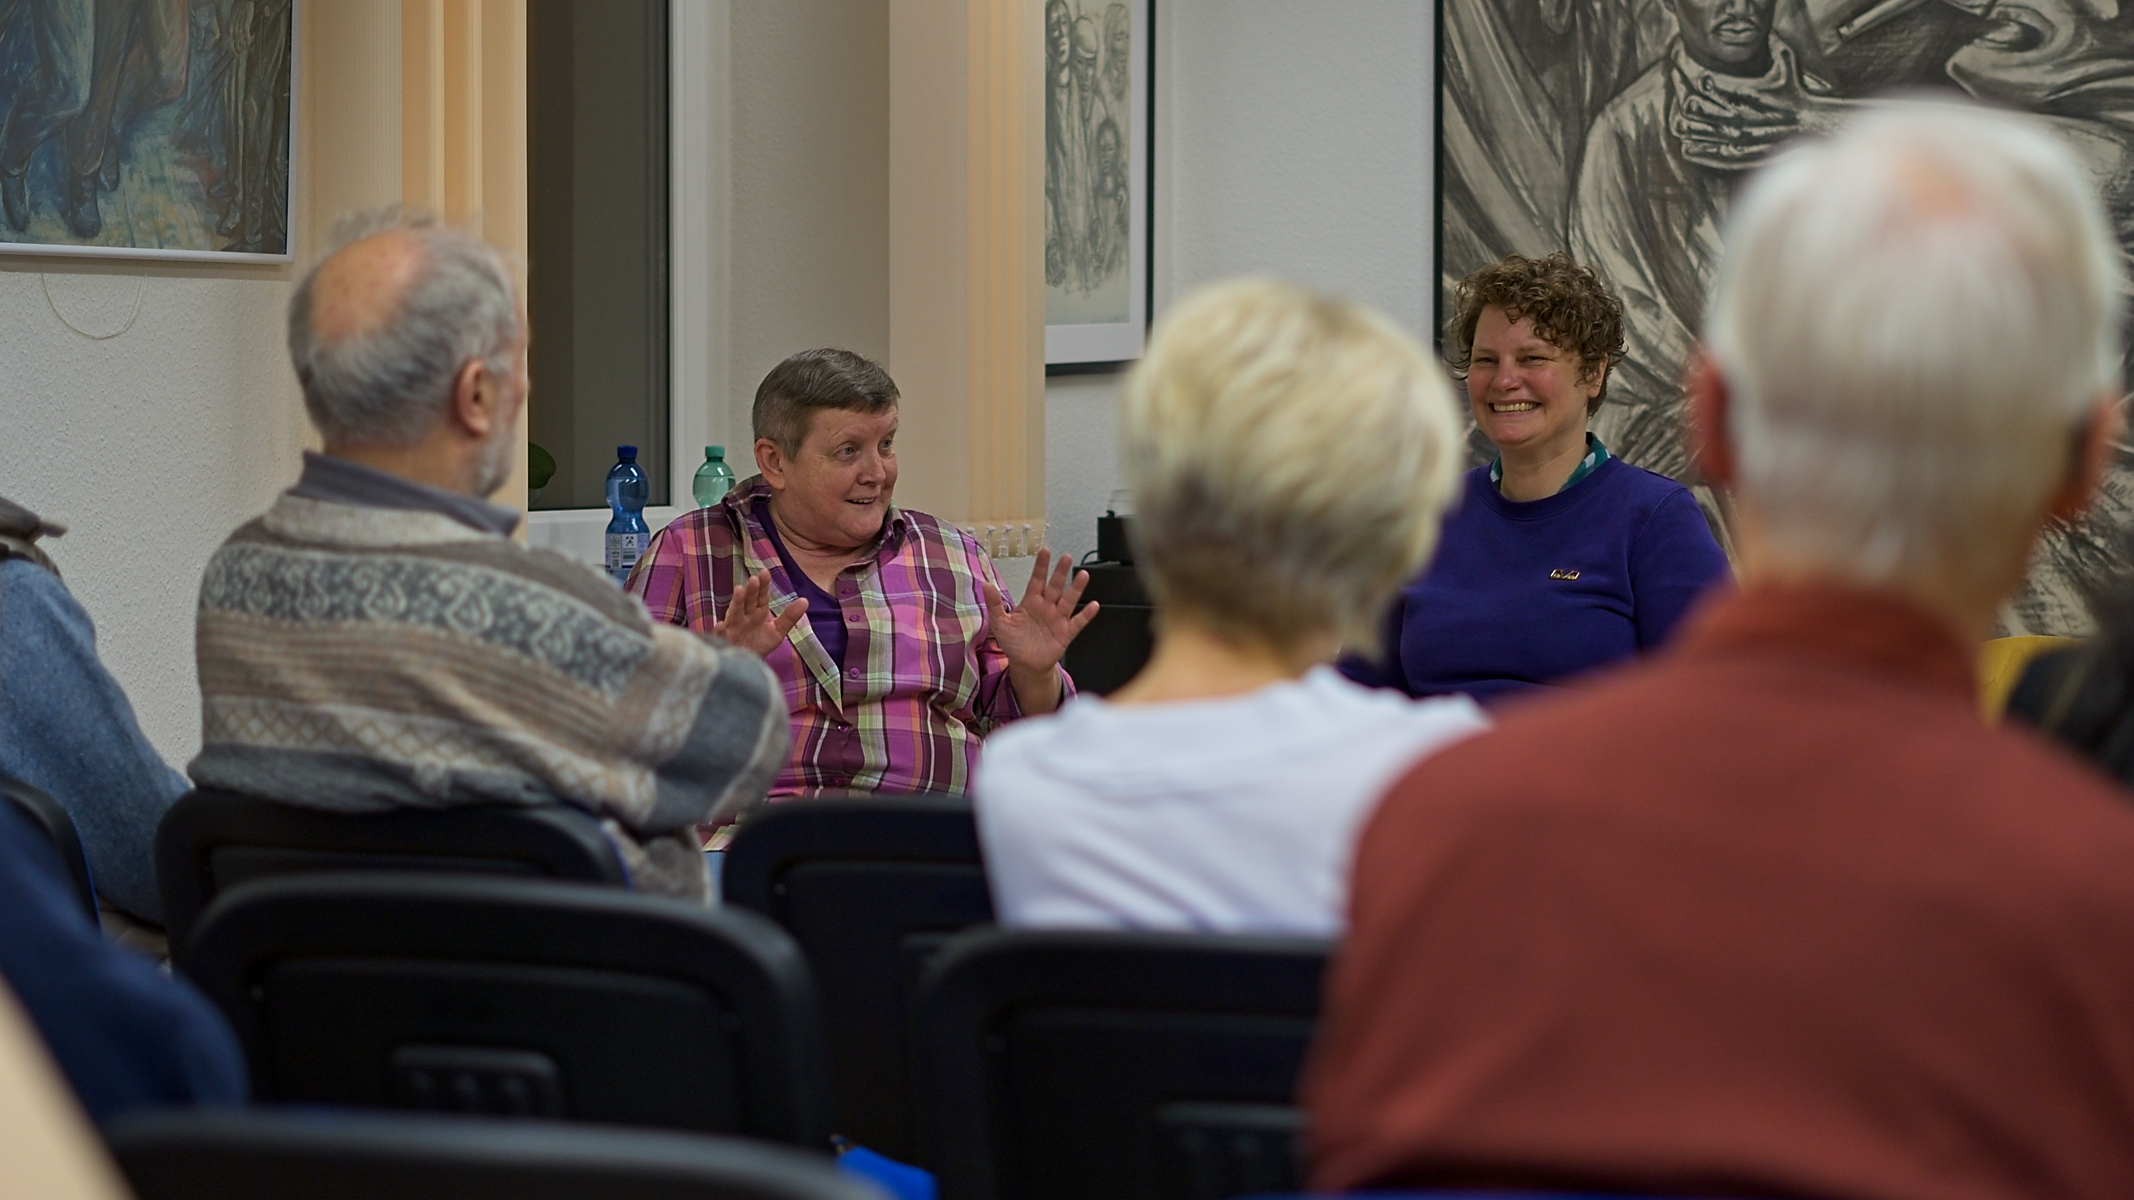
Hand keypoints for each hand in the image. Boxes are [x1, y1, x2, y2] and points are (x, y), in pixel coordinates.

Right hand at [714, 573, 806, 657]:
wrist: (746, 664)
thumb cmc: (759, 645)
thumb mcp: (777, 631)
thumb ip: (790, 617)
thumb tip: (805, 600)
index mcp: (757, 612)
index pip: (761, 596)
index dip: (762, 585)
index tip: (765, 572)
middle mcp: (744, 616)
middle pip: (748, 601)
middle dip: (750, 591)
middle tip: (754, 579)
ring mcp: (733, 627)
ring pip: (734, 613)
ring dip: (736, 602)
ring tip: (739, 591)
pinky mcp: (725, 641)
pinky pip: (721, 635)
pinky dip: (720, 630)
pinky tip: (721, 625)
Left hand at [984, 549, 1098, 713]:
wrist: (1025, 665)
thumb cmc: (1014, 642)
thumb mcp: (1000, 623)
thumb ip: (994, 604)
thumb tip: (986, 585)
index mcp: (1031, 602)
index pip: (1037, 580)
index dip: (1041, 566)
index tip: (1045, 551)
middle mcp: (1047, 607)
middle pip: (1055, 586)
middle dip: (1060, 572)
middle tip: (1066, 557)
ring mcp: (1058, 619)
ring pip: (1068, 600)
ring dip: (1076, 588)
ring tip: (1083, 575)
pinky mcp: (1066, 633)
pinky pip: (1078, 622)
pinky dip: (1086, 614)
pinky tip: (1093, 605)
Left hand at [1670, 62, 1847, 169]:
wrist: (1814, 124)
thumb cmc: (1798, 92)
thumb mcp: (1787, 63)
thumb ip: (1772, 45)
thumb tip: (1763, 31)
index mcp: (1747, 91)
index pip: (1708, 84)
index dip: (1692, 78)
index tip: (1683, 72)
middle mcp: (1740, 115)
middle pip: (1697, 108)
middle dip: (1684, 99)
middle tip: (1677, 95)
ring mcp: (1738, 137)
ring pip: (1699, 133)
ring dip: (1686, 126)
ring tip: (1677, 122)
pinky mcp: (1740, 156)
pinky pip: (1709, 155)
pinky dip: (1696, 151)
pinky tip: (1687, 147)